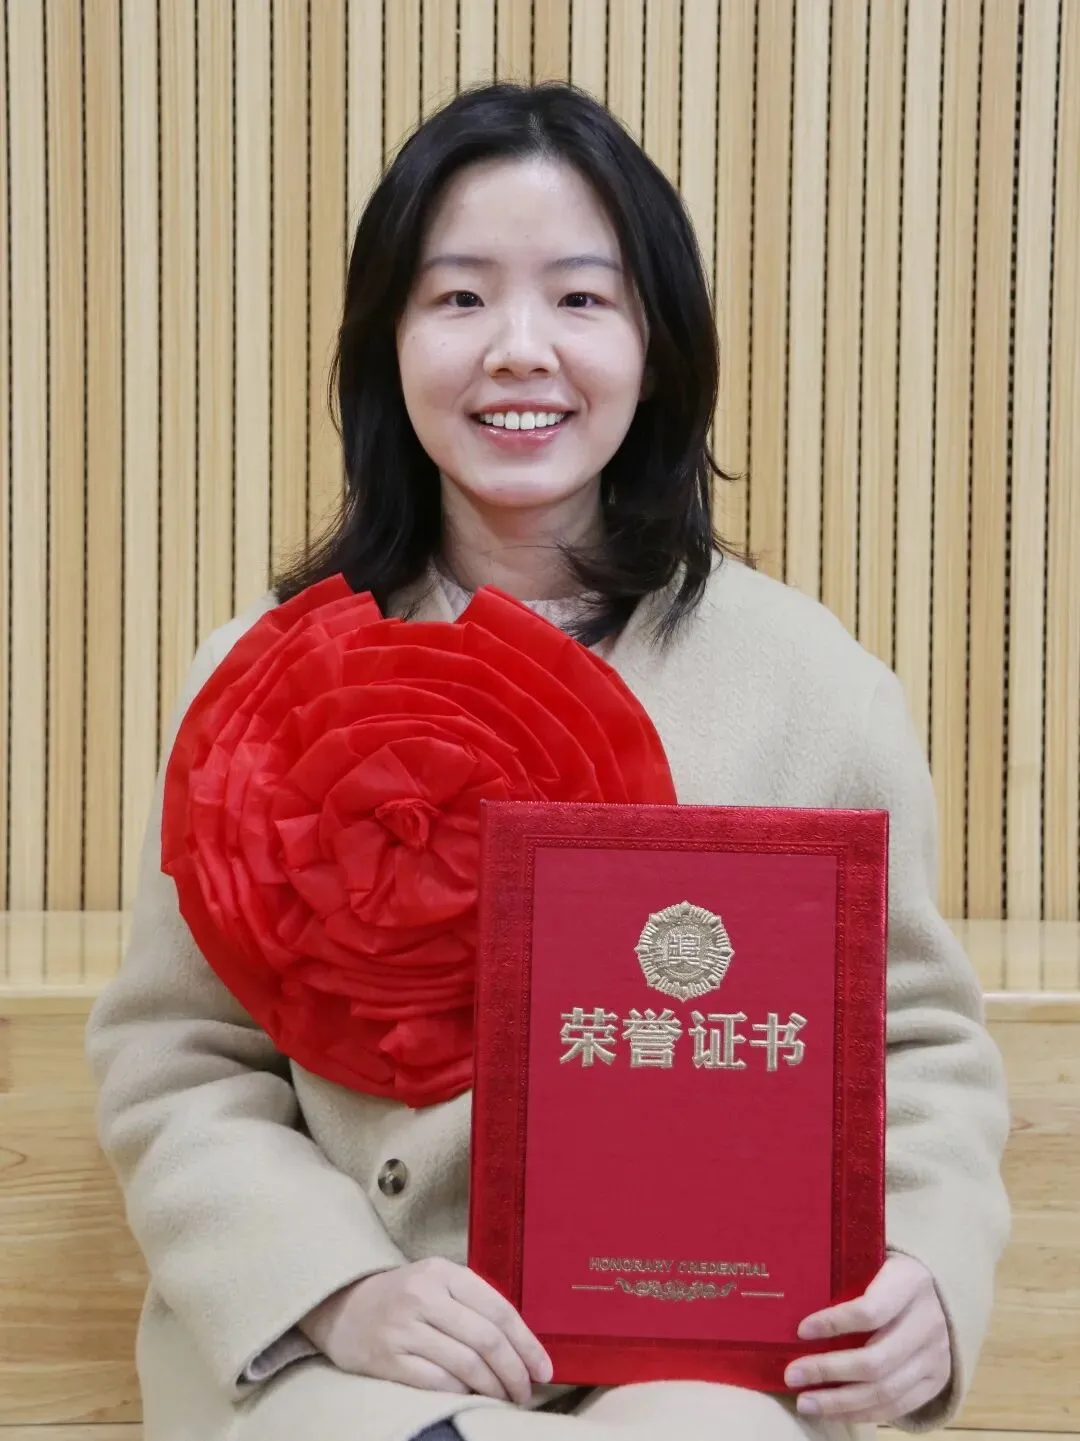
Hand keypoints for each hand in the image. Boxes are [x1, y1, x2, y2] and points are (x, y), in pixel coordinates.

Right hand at [298, 1258, 552, 1402]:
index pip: (499, 1309)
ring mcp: (404, 1327)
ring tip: (503, 1398)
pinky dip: (460, 1393)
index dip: (527, 1344)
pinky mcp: (387, 1357)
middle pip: (486, 1340)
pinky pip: (436, 1382)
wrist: (342, 1306)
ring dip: (492, 1388)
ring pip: (465, 1364)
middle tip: (526, 1392)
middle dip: (514, 1372)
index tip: (544, 1370)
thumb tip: (521, 1344)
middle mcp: (424, 1295)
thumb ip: (473, 1303)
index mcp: (444, 1272)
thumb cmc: (403, 1297)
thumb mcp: (437, 1282)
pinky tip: (470, 1396)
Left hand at [784, 1253, 950, 1422]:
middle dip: (828, 1371)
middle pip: (876, 1359)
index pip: (870, 1311)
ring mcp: (936, 1355)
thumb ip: (844, 1278)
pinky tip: (833, 1411)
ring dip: (840, 1401)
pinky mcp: (936, 1381)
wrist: (936, 1293)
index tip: (800, 1331)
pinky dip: (861, 1412)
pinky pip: (897, 1407)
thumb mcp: (873, 1263)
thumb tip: (789, 1299)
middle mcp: (929, 1321)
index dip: (834, 1324)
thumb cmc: (888, 1275)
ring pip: (885, 1390)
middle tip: (792, 1375)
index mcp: (910, 1282)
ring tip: (805, 1402)